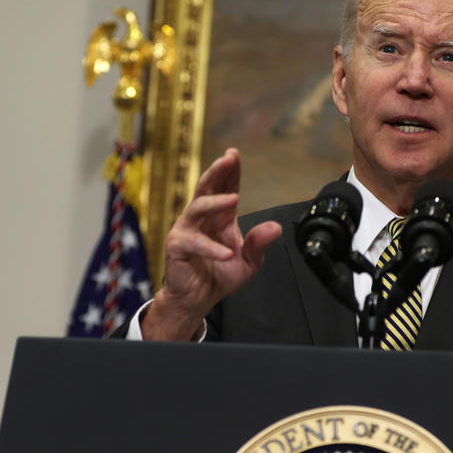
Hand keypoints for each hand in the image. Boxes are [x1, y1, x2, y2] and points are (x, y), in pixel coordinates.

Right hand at [142, 148, 281, 339]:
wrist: (199, 299)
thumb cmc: (221, 275)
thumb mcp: (249, 261)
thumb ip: (259, 243)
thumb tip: (275, 227)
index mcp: (220, 217)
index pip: (225, 187)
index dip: (230, 171)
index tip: (235, 154)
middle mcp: (201, 218)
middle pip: (206, 187)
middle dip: (217, 171)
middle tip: (228, 159)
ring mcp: (187, 230)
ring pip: (197, 207)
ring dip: (215, 201)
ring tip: (234, 199)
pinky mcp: (177, 246)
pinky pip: (194, 242)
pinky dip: (211, 248)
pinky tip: (226, 254)